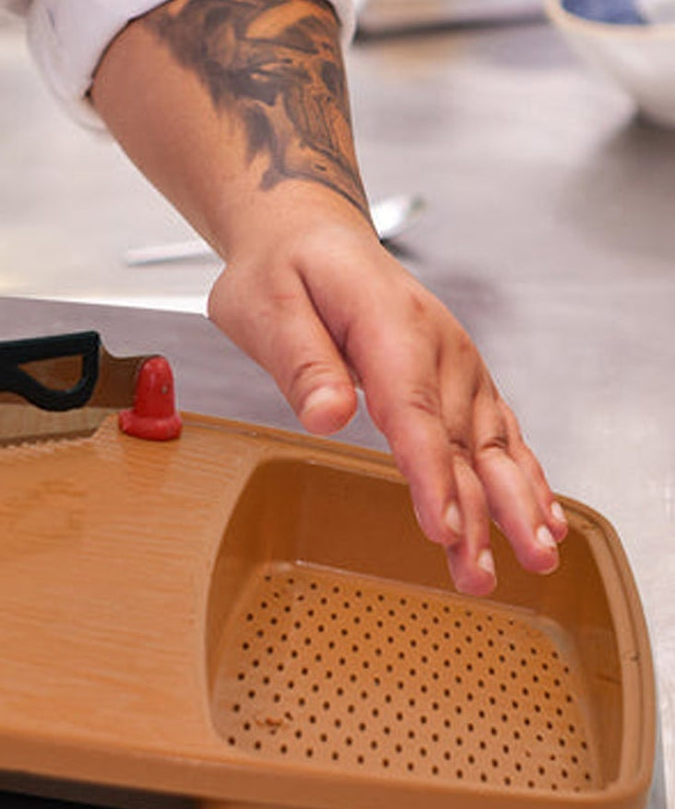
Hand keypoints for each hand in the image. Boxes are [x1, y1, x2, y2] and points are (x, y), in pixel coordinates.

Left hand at [208, 210, 565, 595]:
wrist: (312, 236)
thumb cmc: (285, 271)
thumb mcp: (267, 305)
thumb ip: (301, 362)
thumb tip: (328, 413)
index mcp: (388, 323)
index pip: (413, 412)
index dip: (431, 476)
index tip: (443, 528)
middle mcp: (435, 345)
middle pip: (459, 440)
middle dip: (481, 512)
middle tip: (488, 571)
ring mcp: (455, 362)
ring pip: (488, 443)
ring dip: (513, 504)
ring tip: (533, 558)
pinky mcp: (458, 379)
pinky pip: (496, 432)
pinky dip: (524, 475)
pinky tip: (542, 517)